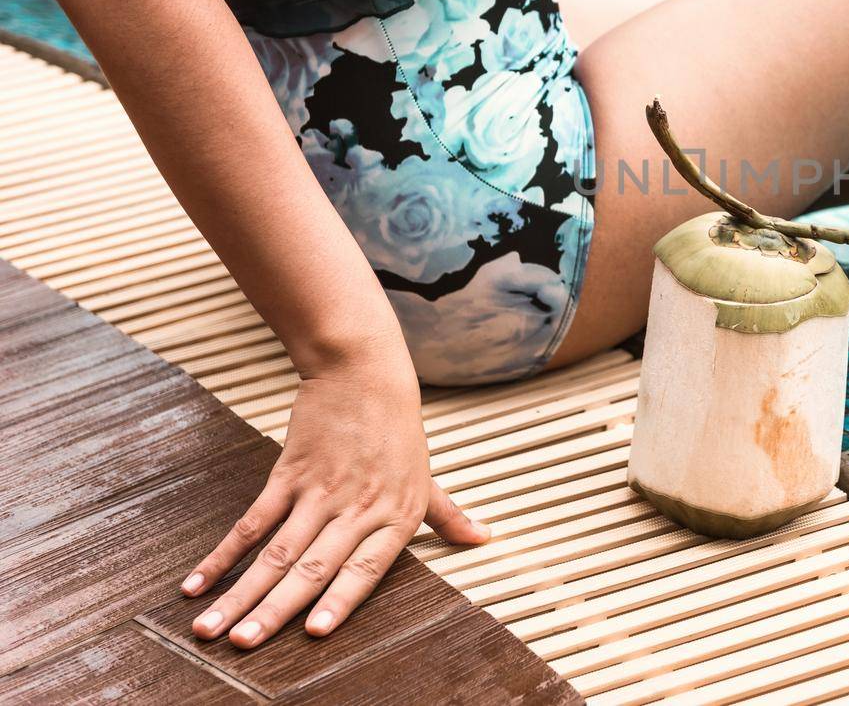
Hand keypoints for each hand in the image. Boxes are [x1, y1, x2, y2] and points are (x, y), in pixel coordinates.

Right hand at [180, 361, 489, 646]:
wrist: (364, 370)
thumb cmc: (399, 428)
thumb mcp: (427, 477)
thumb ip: (447, 516)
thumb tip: (483, 539)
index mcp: (396, 516)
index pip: (366, 570)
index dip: (339, 601)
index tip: (313, 634)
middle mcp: (358, 508)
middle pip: (312, 568)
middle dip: (275, 611)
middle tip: (244, 646)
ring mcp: (320, 491)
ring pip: (276, 552)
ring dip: (241, 593)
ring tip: (210, 628)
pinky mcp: (288, 473)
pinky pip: (252, 521)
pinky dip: (222, 554)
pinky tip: (197, 582)